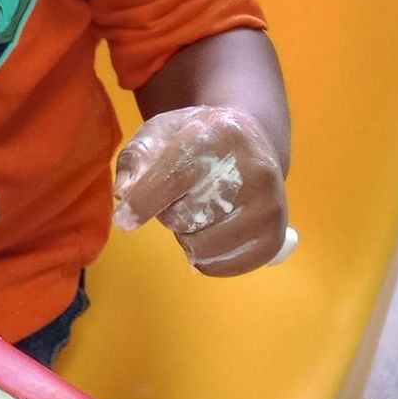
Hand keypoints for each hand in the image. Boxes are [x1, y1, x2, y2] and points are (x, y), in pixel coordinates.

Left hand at [112, 105, 290, 276]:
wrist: (251, 143)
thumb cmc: (196, 137)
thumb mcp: (160, 132)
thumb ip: (136, 159)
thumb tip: (124, 194)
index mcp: (221, 135)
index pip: (174, 177)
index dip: (142, 202)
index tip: (123, 220)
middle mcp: (255, 170)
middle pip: (183, 216)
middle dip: (166, 212)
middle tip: (177, 194)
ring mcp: (271, 207)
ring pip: (201, 246)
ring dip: (185, 235)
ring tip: (196, 209)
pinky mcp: (274, 239)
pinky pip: (222, 267)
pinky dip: (203, 258)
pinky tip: (209, 232)